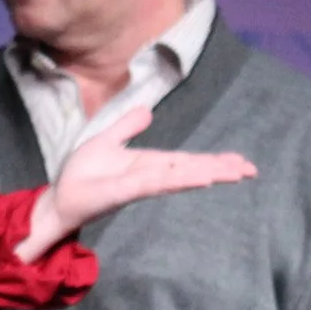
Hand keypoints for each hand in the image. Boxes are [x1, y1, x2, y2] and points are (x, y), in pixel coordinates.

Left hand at [16, 106, 256, 259]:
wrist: (58, 199)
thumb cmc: (81, 175)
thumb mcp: (106, 141)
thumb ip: (127, 127)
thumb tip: (148, 110)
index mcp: (149, 165)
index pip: (187, 161)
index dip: (213, 161)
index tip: (240, 162)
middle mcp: (149, 176)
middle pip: (191, 170)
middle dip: (221, 169)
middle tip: (251, 170)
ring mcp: (139, 185)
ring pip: (180, 176)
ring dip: (207, 173)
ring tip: (235, 173)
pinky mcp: (124, 191)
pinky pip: (155, 183)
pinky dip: (178, 179)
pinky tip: (199, 178)